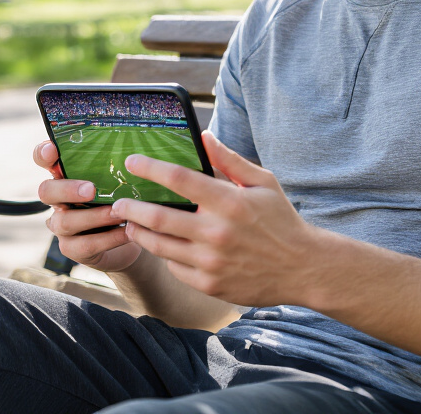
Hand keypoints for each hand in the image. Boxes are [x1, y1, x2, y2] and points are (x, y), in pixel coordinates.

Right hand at [34, 140, 141, 272]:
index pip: (43, 159)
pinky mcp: (72, 248)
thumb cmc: (121, 199)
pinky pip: (85, 245)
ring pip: (65, 221)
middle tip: (91, 190)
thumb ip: (115, 168)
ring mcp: (61, 225)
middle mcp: (58, 200)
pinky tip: (126, 232)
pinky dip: (108, 238)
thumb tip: (137, 152)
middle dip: (67, 190)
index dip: (43, 154)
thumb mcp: (118, 180)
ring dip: (94, 217)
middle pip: (46, 191)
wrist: (129, 236)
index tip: (53, 150)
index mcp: (65, 176)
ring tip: (118, 213)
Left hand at [110, 131, 321, 306]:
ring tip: (130, 223)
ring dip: (139, 232)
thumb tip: (204, 136)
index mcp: (229, 203)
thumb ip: (230, 160)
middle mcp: (217, 233)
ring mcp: (211, 262)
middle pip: (158, 217)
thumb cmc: (281, 220)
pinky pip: (174, 267)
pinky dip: (164, 254)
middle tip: (117, 202)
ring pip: (159, 246)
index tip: (132, 162)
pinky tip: (161, 245)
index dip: (151, 168)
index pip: (180, 180)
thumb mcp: (262, 183)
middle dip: (130, 207)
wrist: (302, 268)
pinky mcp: (209, 284)